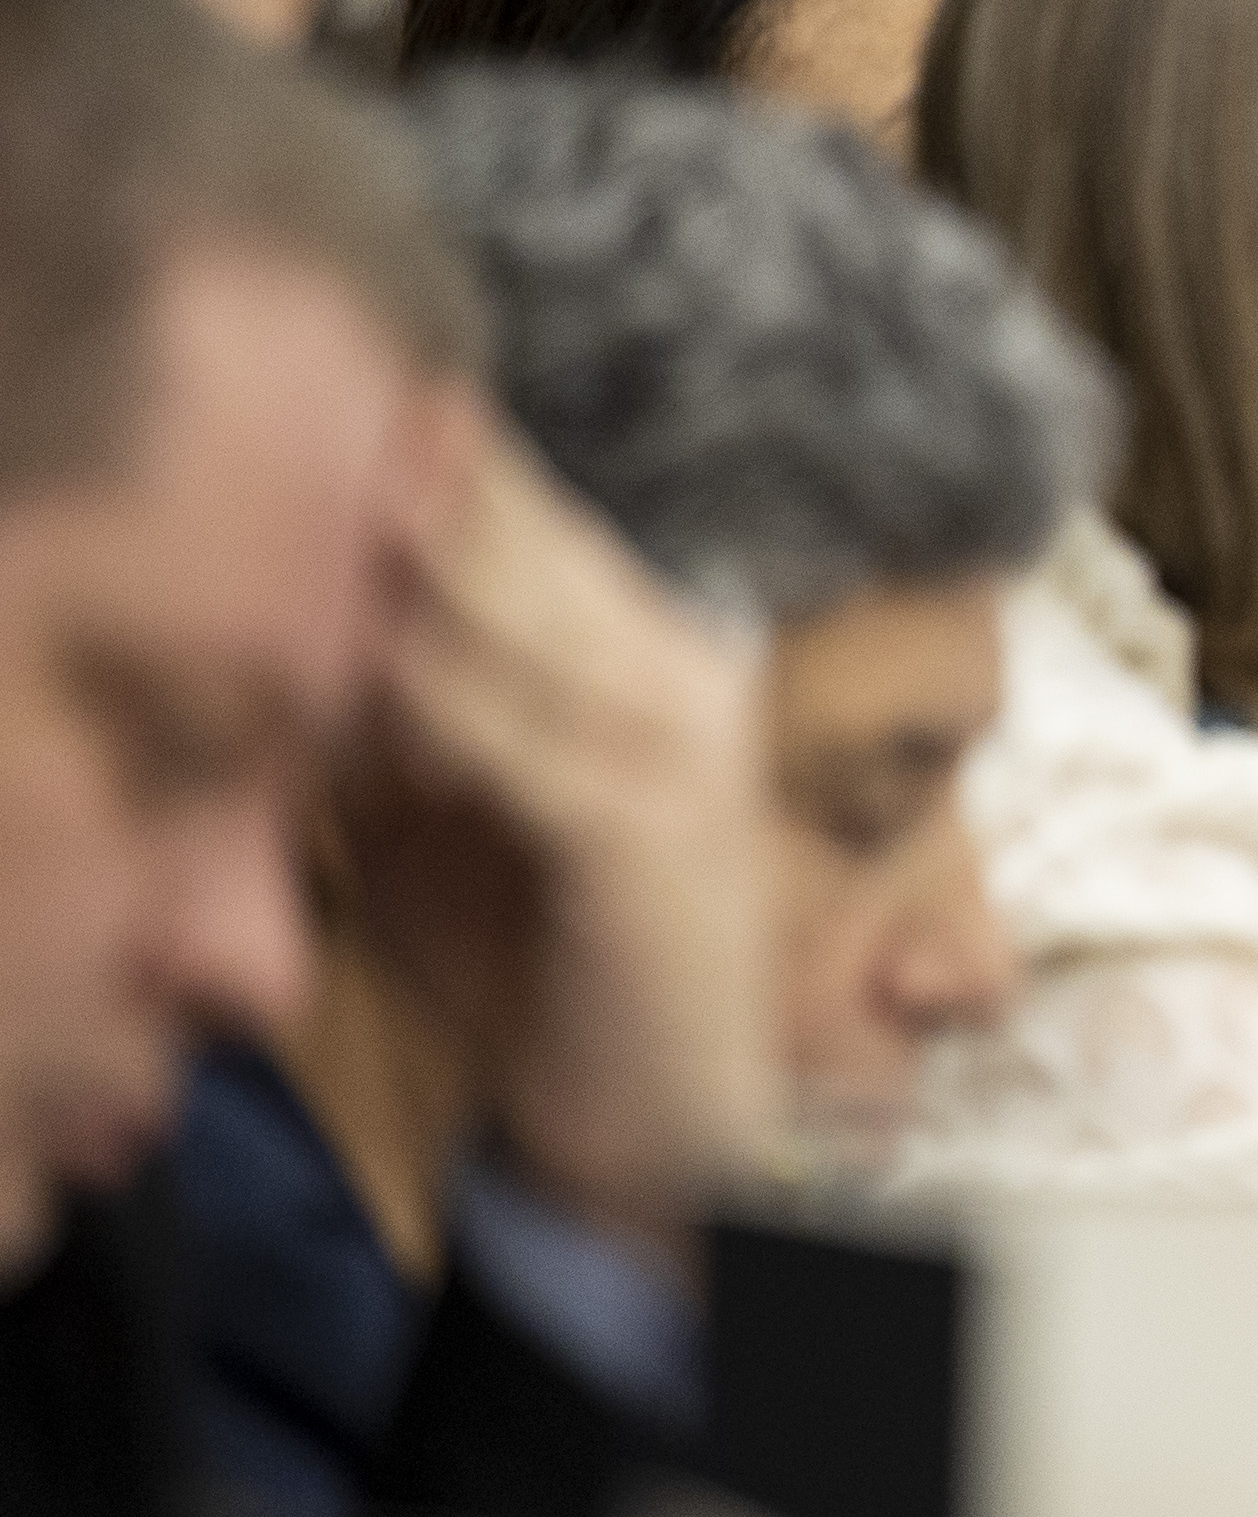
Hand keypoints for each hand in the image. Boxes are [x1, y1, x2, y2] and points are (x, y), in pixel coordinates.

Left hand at [333, 417, 780, 1238]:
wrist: (661, 1125)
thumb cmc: (547, 967)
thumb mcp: (461, 813)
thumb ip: (410, 715)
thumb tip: (309, 621)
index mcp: (662, 669)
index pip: (558, 538)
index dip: (469, 467)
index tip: (376, 390)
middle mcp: (689, 692)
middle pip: (554, 559)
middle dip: (451, 488)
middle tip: (359, 406)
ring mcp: (682, 765)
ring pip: (549, 635)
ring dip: (447, 572)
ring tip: (359, 500)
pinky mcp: (648, 844)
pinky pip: (534, 752)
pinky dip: (453, 707)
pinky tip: (382, 668)